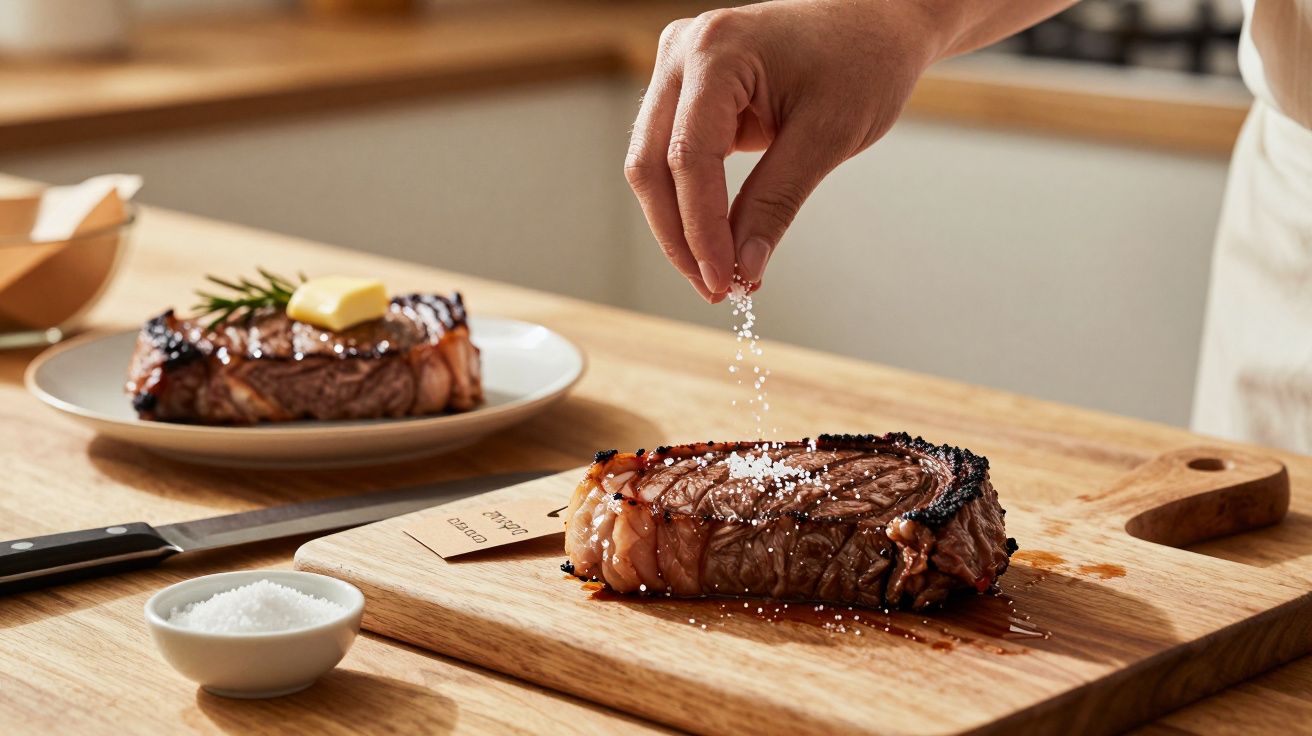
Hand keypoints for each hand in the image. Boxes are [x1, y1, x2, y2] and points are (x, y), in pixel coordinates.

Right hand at [625, 0, 953, 301]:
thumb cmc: (862, 60)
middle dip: (679, 236)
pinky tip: (717, 240)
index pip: (688, 157)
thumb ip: (776, 202)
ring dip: (679, 225)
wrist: (878, 22)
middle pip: (650, 164)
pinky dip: (690, 202)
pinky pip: (671, 155)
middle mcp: (682, 51)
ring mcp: (677, 68)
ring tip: (719, 273)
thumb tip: (744, 266)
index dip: (700, 229)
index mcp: (715, 51)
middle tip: (715, 288)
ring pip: (651, 165)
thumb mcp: (826, 137)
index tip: (723, 280)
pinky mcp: (687, 90)